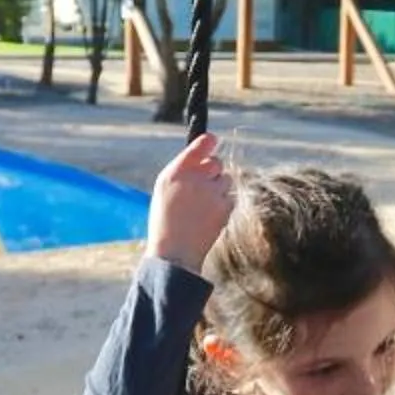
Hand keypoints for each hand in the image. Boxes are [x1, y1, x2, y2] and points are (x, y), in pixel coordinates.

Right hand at [146, 133, 236, 270]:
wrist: (175, 252)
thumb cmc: (165, 221)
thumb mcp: (164, 190)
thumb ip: (182, 170)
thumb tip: (202, 156)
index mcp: (176, 171)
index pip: (201, 144)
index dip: (210, 142)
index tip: (213, 141)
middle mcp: (195, 178)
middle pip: (216, 162)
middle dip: (212, 171)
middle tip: (203, 185)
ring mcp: (212, 192)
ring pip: (225, 179)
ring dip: (218, 188)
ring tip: (202, 205)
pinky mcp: (224, 207)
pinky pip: (230, 197)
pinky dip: (222, 204)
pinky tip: (208, 216)